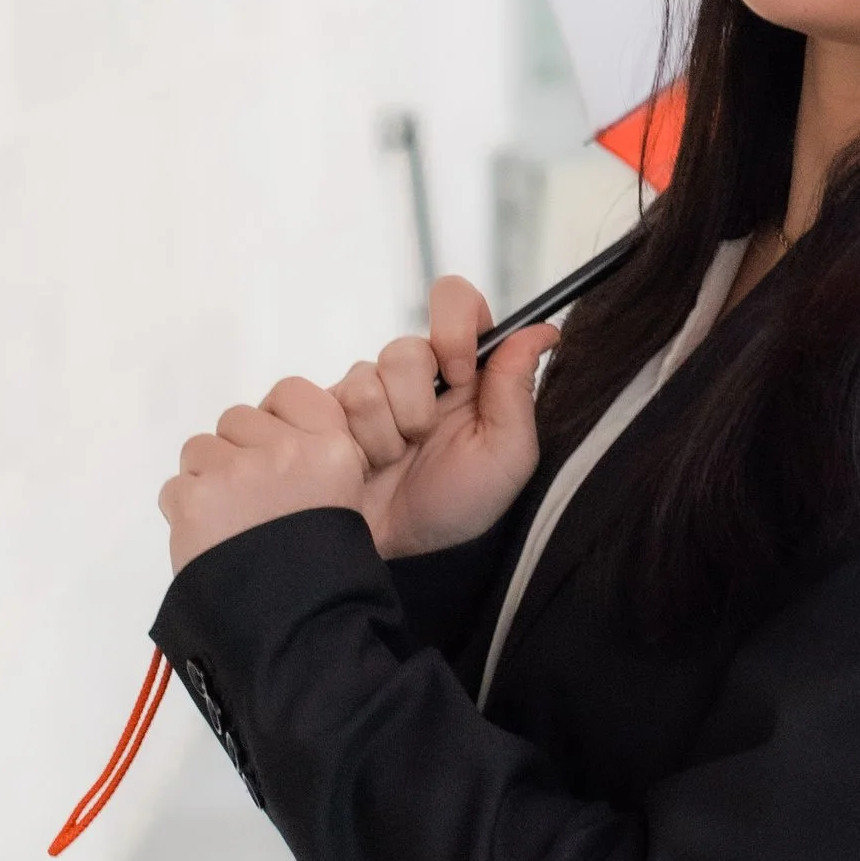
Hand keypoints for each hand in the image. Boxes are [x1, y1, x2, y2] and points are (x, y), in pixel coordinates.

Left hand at [160, 374, 367, 574]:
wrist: (298, 628)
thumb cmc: (323, 569)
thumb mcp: (342, 498)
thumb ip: (310, 458)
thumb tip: (262, 440)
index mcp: (330, 447)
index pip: (288, 392)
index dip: (275, 423)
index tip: (277, 456)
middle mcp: (285, 450)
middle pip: (237, 420)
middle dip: (238, 454)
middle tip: (253, 503)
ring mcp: (237, 472)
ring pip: (200, 448)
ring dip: (207, 480)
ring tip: (229, 524)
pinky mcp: (194, 499)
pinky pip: (175, 487)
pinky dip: (186, 513)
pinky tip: (211, 541)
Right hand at [331, 272, 557, 559]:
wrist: (398, 557)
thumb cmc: (456, 508)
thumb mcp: (505, 457)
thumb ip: (517, 390)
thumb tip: (542, 330)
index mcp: (462, 372)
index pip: (456, 302)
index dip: (454, 325)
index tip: (460, 370)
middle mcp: (411, 374)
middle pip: (405, 347)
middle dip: (415, 404)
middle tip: (420, 443)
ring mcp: (362, 391)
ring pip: (363, 377)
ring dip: (381, 434)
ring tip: (389, 464)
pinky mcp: (319, 410)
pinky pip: (317, 396)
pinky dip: (342, 439)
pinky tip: (353, 463)